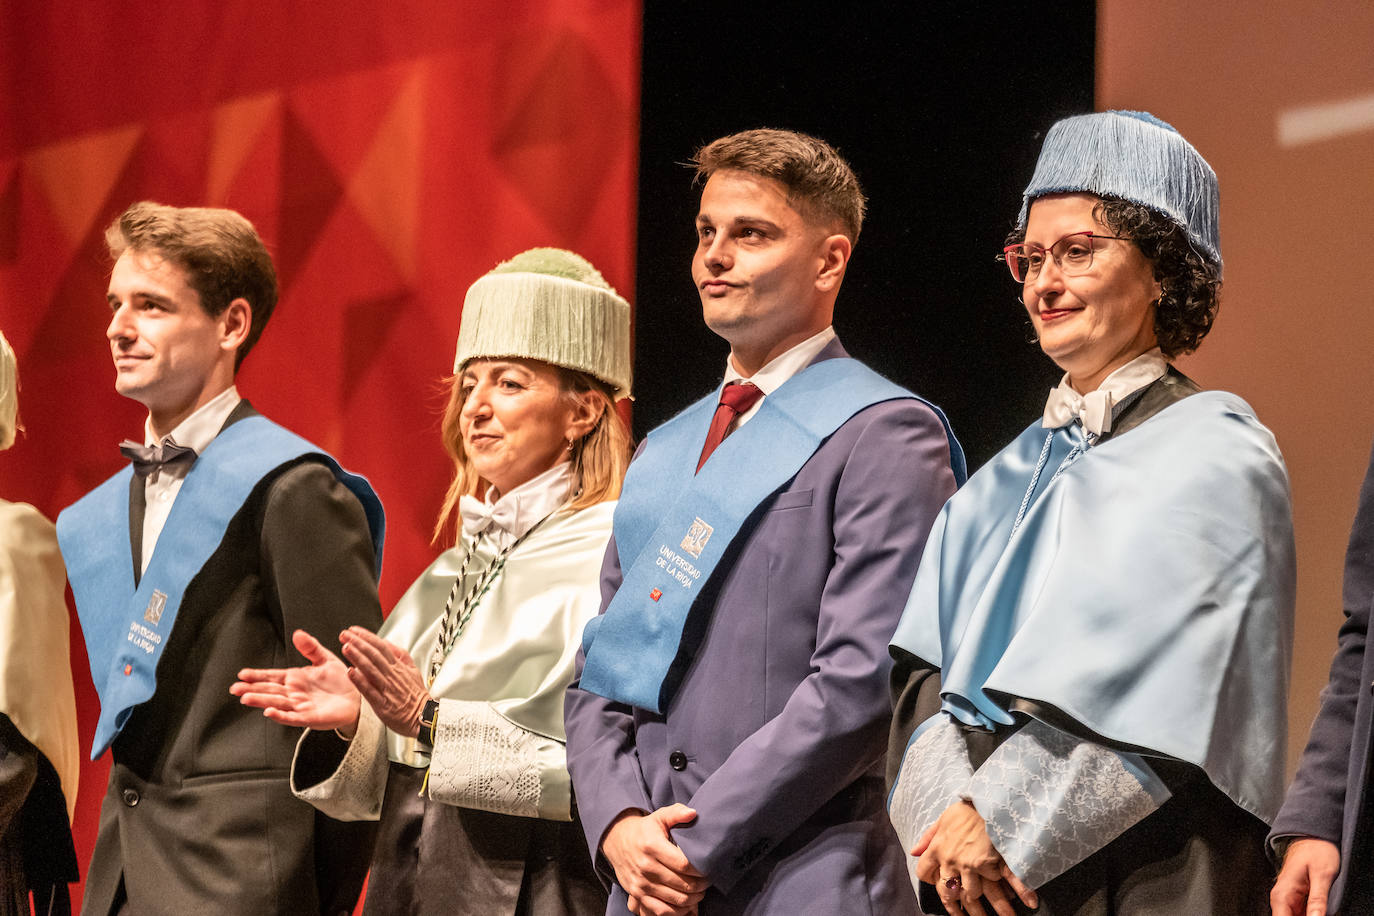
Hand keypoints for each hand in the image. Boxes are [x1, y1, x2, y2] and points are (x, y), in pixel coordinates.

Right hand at [231, 629, 360, 733]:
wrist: (358, 697)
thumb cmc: (340, 680)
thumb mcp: (325, 659)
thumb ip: (311, 647)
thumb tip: (297, 633)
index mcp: (295, 679)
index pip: (272, 676)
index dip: (257, 675)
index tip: (242, 674)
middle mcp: (294, 693)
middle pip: (269, 690)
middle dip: (252, 689)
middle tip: (235, 689)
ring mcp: (300, 706)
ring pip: (277, 703)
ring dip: (261, 701)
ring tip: (246, 698)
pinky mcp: (310, 718)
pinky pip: (292, 717)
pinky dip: (280, 716)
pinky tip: (269, 713)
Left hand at [339, 626, 431, 737]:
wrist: (423, 716)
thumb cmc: (416, 696)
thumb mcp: (413, 670)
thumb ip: (400, 655)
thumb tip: (387, 642)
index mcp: (398, 666)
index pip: (381, 646)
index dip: (367, 636)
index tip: (354, 630)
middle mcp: (391, 675)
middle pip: (374, 654)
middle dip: (358, 642)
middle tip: (344, 634)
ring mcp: (387, 688)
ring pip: (371, 669)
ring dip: (357, 657)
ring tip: (346, 647)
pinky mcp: (382, 704)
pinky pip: (370, 690)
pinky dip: (360, 681)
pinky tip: (350, 672)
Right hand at [602, 805, 708, 915]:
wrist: (617, 841)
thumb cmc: (645, 829)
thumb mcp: (659, 816)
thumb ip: (677, 812)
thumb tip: (693, 813)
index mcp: (652, 846)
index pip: (684, 864)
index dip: (701, 870)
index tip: (709, 868)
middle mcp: (645, 867)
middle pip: (682, 884)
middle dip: (701, 886)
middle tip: (708, 881)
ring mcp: (640, 883)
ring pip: (675, 900)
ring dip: (693, 899)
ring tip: (700, 892)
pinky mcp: (637, 894)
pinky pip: (661, 911)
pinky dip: (677, 911)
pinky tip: (686, 904)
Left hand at [914, 800, 1036, 915]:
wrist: (987, 799)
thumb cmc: (967, 809)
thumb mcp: (942, 818)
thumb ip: (928, 837)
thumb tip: (914, 851)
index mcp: (937, 848)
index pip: (925, 873)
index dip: (930, 882)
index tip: (939, 886)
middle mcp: (951, 860)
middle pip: (949, 891)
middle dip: (957, 907)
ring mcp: (970, 864)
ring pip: (973, 894)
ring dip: (984, 904)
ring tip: (998, 915)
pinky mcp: (989, 863)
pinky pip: (999, 883)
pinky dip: (1016, 894)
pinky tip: (1029, 902)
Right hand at [1271, 837, 1339, 915]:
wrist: (1312, 837)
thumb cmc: (1316, 850)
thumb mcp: (1322, 874)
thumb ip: (1318, 899)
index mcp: (1283, 893)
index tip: (1314, 915)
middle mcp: (1281, 898)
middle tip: (1320, 909)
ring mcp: (1288, 900)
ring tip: (1319, 904)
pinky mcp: (1296, 900)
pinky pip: (1300, 915)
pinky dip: (1310, 915)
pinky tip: (1319, 910)